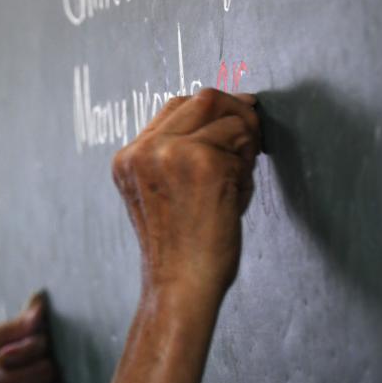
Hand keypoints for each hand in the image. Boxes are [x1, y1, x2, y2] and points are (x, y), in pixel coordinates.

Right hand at [111, 88, 260, 299]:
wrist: (181, 284)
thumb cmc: (181, 249)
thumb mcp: (163, 194)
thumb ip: (178, 156)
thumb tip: (227, 117)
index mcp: (128, 158)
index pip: (175, 107)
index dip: (211, 110)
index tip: (236, 123)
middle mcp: (144, 150)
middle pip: (202, 98)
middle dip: (236, 113)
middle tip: (252, 139)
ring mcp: (170, 152)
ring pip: (226, 116)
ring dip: (243, 144)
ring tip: (236, 182)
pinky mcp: (202, 160)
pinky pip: (241, 140)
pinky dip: (247, 166)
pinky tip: (235, 195)